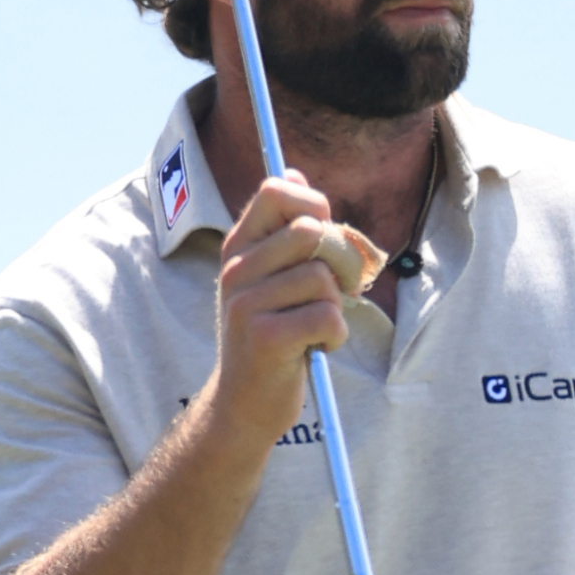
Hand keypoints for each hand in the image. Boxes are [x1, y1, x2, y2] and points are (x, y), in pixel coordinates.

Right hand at [205, 171, 349, 442]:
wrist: (243, 405)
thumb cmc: (269, 336)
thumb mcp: (269, 277)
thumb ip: (283, 228)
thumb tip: (293, 170)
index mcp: (237, 248)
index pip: (275, 191)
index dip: (312, 202)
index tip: (322, 232)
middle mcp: (236, 270)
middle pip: (311, 231)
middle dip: (338, 261)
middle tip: (333, 291)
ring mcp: (245, 304)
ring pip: (323, 278)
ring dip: (334, 306)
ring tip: (313, 327)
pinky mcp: (265, 338)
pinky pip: (327, 316)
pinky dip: (334, 335)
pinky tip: (314, 348)